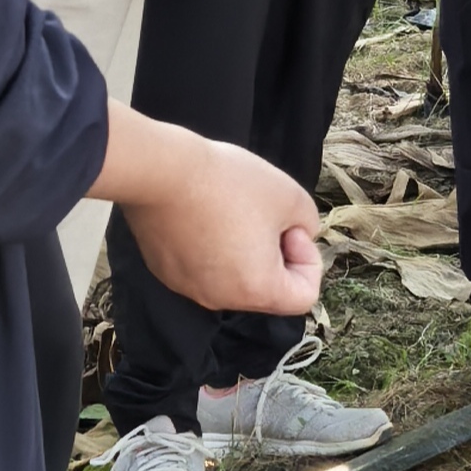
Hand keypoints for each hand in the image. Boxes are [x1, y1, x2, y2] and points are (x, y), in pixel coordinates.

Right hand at [102, 122, 320, 317]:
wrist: (163, 171)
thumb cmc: (231, 184)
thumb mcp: (291, 196)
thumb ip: (307, 223)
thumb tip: (294, 236)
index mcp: (256, 290)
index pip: (303, 297)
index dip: (307, 260)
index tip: (289, 227)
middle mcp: (221, 299)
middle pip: (266, 288)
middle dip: (275, 253)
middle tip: (263, 214)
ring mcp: (189, 288)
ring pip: (233, 277)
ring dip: (242, 250)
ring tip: (231, 210)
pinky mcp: (166, 271)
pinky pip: (202, 267)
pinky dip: (211, 247)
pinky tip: (203, 213)